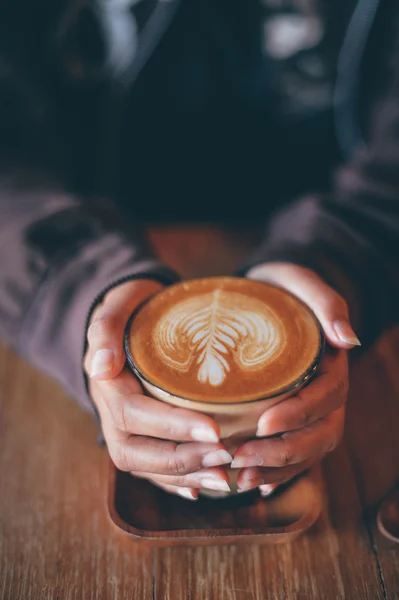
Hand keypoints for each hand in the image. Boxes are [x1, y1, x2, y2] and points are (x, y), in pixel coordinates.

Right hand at [84, 279, 231, 500]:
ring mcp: (124, 429)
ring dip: (184, 476)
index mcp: (107, 385)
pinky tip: (201, 487)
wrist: (131, 317)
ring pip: (146, 466)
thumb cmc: (132, 308)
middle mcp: (111, 413)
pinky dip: (175, 481)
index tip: (214, 428)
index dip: (172, 425)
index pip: (133, 414)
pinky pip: (152, 467)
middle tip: (226, 457)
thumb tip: (101, 365)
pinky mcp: (140, 435)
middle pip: (137, 452)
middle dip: (182, 460)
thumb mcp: (119, 305)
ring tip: (224, 478)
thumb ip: (106, 327)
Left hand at [233, 263, 358, 494]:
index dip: (298, 414)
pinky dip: (280, 473)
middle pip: (320, 434)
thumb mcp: (301, 282)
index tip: (263, 423)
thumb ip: (327, 303)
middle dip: (283, 452)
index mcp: (331, 365)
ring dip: (277, 469)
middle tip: (241, 458)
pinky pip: (297, 455)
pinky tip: (257, 484)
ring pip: (309, 451)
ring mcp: (314, 410)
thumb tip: (348, 339)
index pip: (324, 398)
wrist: (272, 295)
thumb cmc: (283, 289)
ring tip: (241, 479)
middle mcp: (327, 393)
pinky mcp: (294, 419)